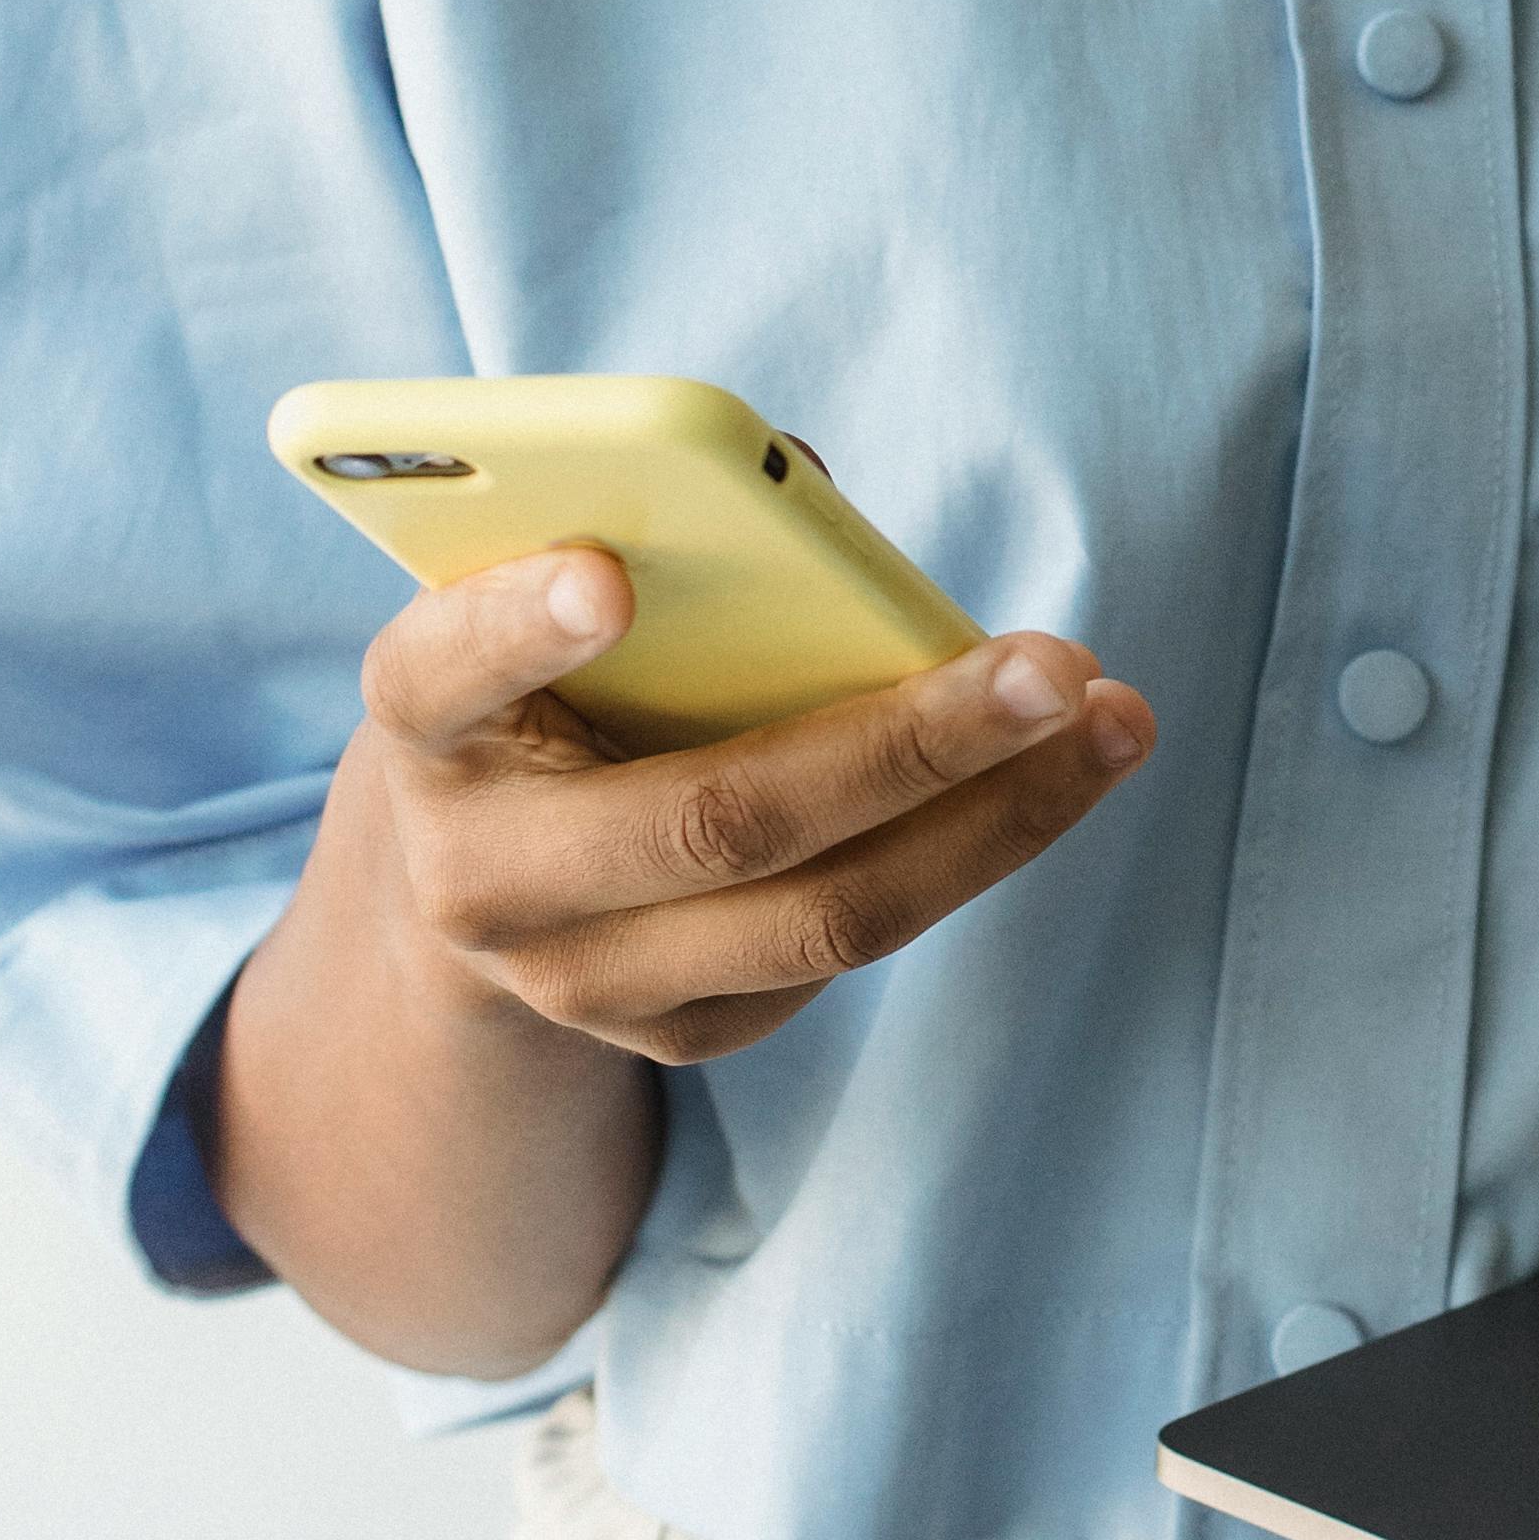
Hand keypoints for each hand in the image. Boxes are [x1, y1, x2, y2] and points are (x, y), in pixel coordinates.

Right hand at [215, 544, 1150, 1375]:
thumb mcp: (545, 604)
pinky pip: (854, 946)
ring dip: (997, 817)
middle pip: (718, 820)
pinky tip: (1058, 775)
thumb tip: (815, 504)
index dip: (514, 628)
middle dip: (908, 743)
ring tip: (1113, 721)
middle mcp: (486, 878)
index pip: (439, 675)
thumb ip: (657, 538)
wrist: (475, 881)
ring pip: (827, 916)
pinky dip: (973, 853)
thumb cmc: (547, 687)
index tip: (606, 574)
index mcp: (426, 734)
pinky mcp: (681, 1035)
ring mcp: (586, 981)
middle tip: (1054, 664)